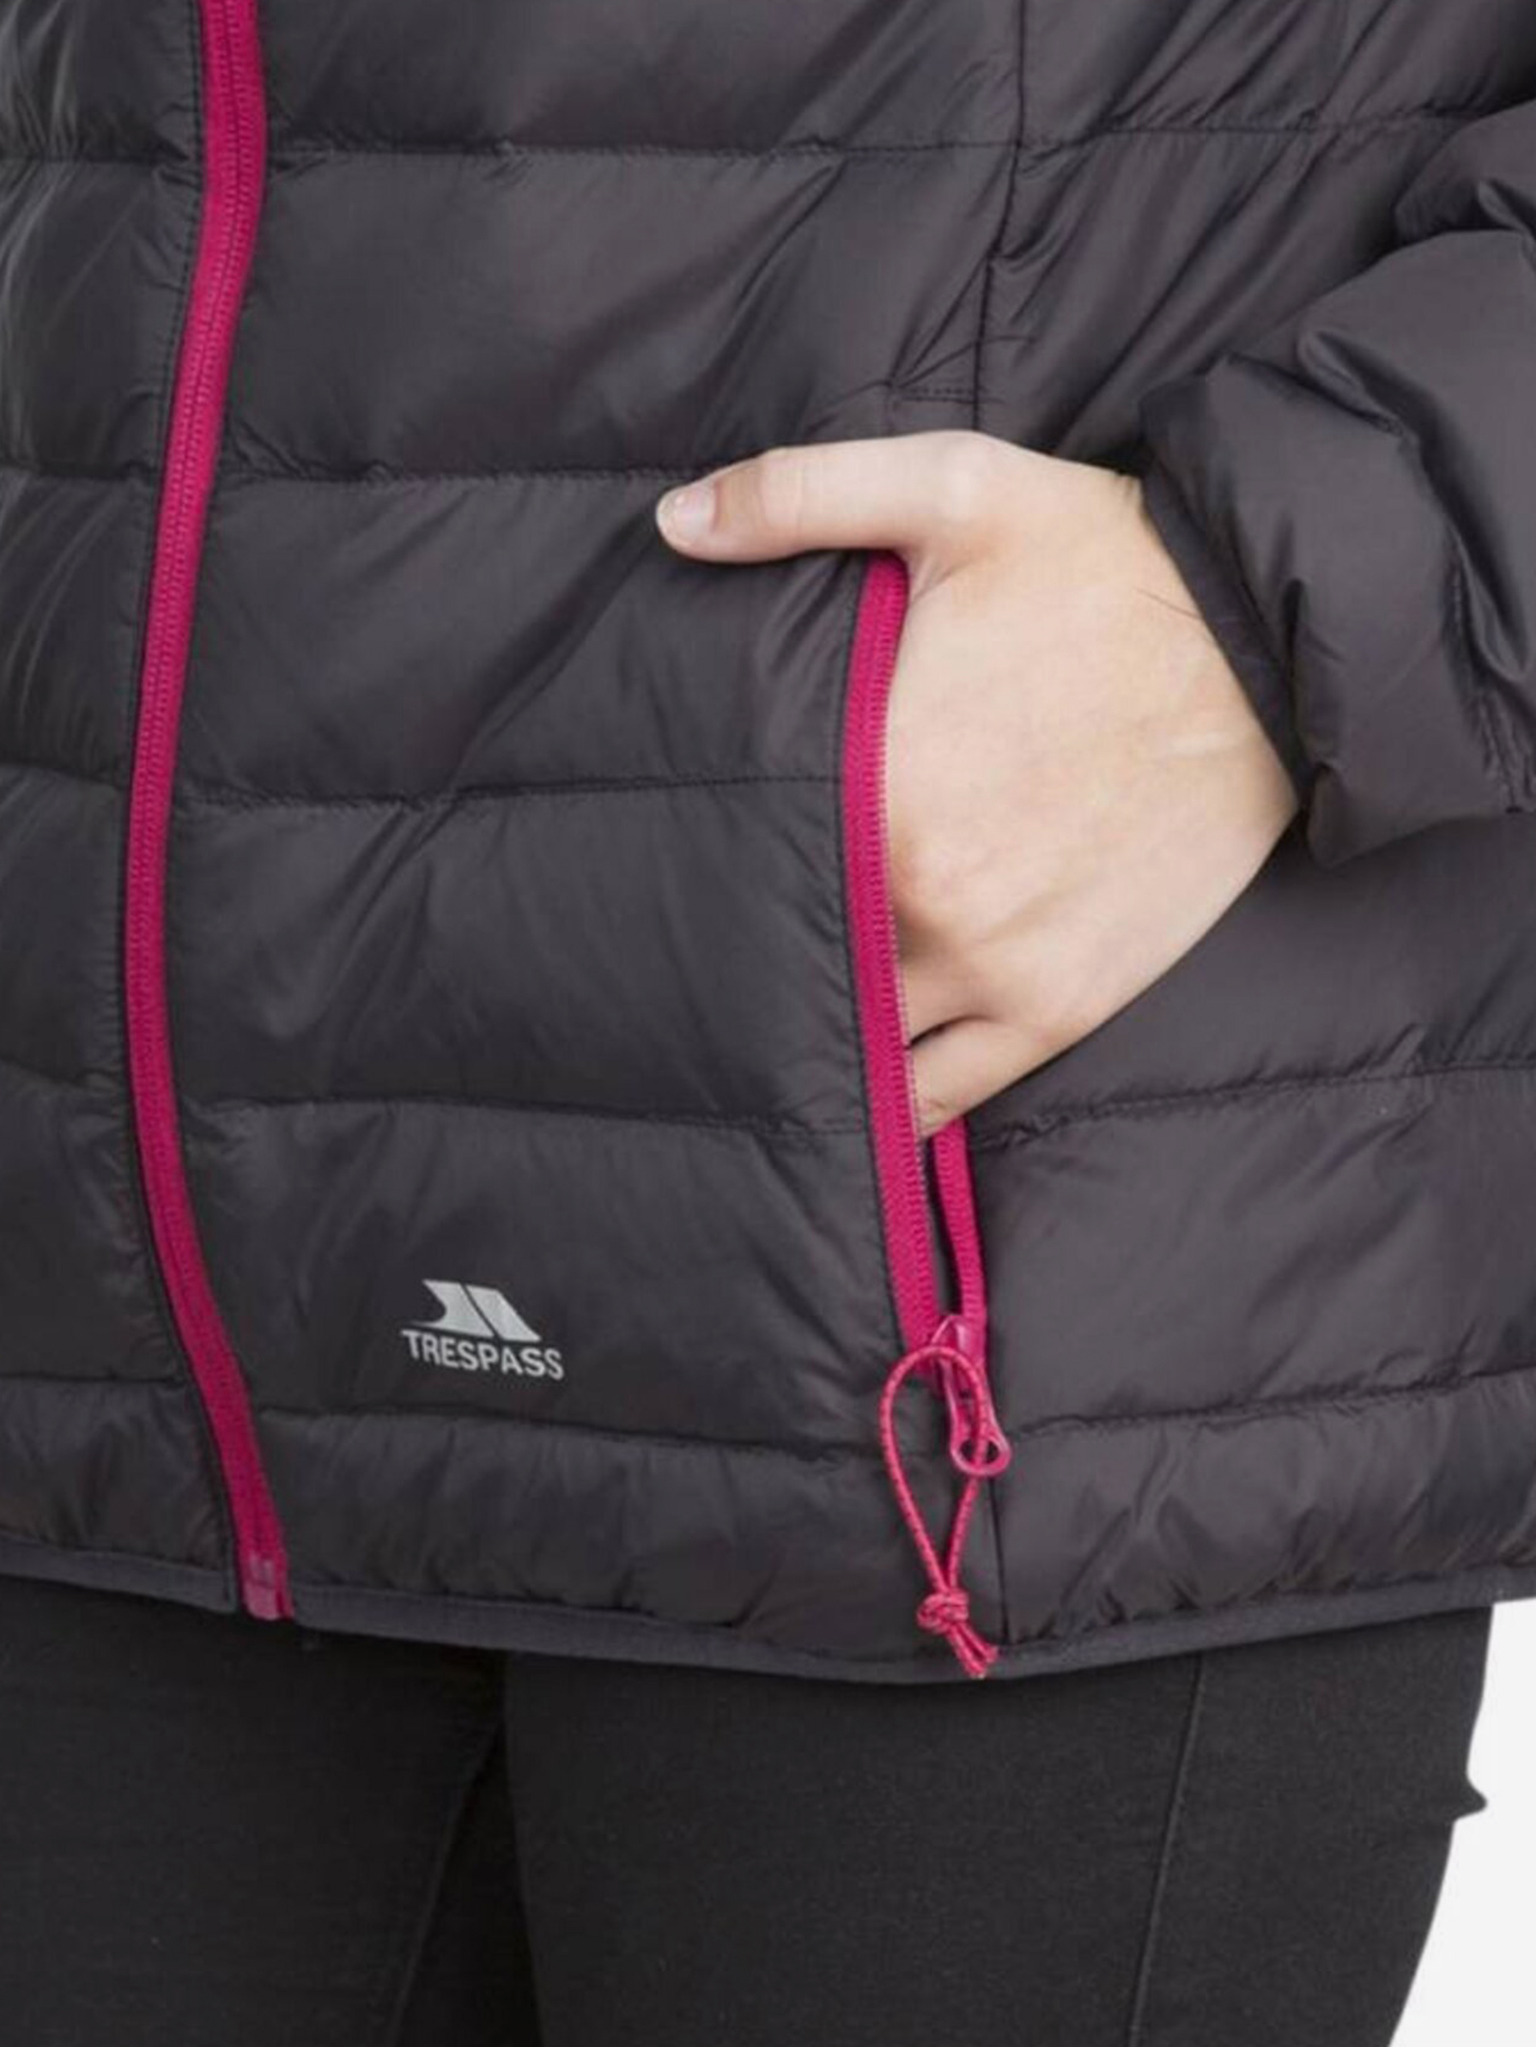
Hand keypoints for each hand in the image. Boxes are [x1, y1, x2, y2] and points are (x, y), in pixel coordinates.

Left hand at [656, 431, 1297, 1134]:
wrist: (1271, 642)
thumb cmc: (1106, 563)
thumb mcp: (951, 490)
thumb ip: (797, 496)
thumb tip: (673, 524)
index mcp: (874, 783)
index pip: (742, 853)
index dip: (708, 858)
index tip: (676, 858)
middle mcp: (923, 897)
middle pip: (791, 951)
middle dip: (752, 946)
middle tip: (696, 954)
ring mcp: (990, 966)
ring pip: (856, 1036)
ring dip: (815, 1028)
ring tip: (771, 1017)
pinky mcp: (1056, 1007)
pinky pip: (942, 1095)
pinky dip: (892, 1106)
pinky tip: (851, 1099)